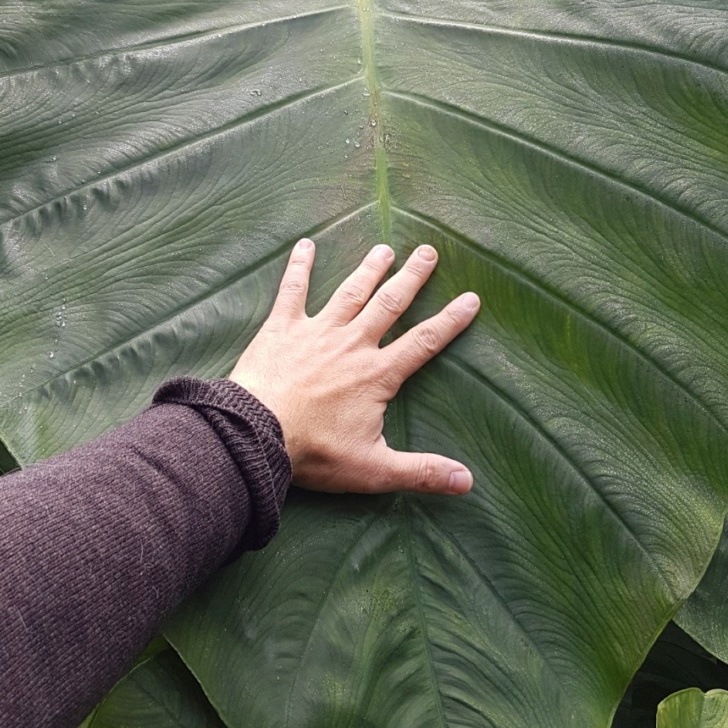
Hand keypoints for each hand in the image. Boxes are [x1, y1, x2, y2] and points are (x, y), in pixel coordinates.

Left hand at [228, 239, 478, 494]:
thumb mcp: (374, 469)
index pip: (423, 342)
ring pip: (350, 292)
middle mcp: (353, 344)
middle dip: (412, 277)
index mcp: (377, 374)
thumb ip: (421, 471)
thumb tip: (466, 482)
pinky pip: (293, 290)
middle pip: (389, 304)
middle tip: (428, 251)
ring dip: (370, 269)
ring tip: (385, 249)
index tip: (470, 299)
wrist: (256, 434)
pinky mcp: (282, 328)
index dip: (450, 321)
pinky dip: (300, 267)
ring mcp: (317, 331)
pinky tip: (305, 245)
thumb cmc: (314, 452)